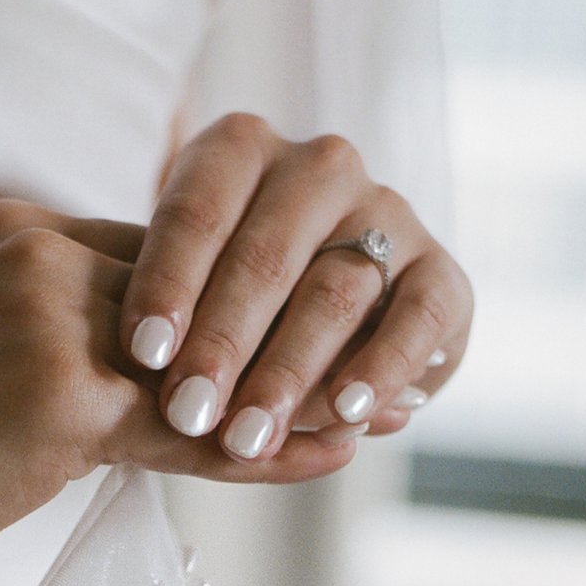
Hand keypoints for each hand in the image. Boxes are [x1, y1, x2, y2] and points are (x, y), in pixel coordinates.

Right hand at [0, 199, 364, 577]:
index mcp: (25, 234)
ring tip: (386, 409)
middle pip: (215, 285)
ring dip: (308, 383)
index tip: (321, 314)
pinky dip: (275, 444)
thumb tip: (132, 365)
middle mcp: (50, 258)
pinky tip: (336, 451)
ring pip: (217, 354)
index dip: (251, 288)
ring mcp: (57, 323)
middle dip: (304, 323)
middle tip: (386, 356)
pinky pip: (195, 426)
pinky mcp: (60, 400)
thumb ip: (43, 327)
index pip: (173, 249)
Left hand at [117, 114, 470, 461]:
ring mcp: (388, 213)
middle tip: (188, 412)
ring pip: (334, 293)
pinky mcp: (441, 271)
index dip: (168, 283)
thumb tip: (154, 374)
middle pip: (264, 257)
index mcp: (242, 149)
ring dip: (287, 372)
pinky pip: (418, 318)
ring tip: (247, 436)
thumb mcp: (187, 284)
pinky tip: (345, 415)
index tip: (145, 352)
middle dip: (221, 344)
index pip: (198, 211)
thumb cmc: (229, 290)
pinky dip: (381, 368)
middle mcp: (320, 167)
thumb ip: (171, 316)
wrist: (337, 306)